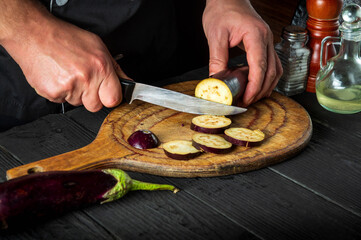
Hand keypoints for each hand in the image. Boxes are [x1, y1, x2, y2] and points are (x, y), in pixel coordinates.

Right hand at [0, 1, 126, 111]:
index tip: (106, 94)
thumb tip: (128, 83)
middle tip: (82, 80)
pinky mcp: (53, 92)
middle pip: (95, 106)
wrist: (34, 34)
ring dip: (74, 93)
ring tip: (67, 74)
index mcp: (101, 67)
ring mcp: (69, 87)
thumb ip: (115, 68)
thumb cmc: (65, 38)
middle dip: (91, 97)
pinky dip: (60, 92)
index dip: (110, 98)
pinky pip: (62, 102)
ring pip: (78, 104)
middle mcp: (86, 78)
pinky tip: (57, 77)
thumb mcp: (98, 46)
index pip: (114, 99)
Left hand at [202, 0, 282, 105]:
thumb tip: (216, 80)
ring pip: (275, 70)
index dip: (254, 86)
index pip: (259, 67)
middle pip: (271, 72)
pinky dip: (266, 78)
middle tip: (246, 102)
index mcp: (256, 35)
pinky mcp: (265, 44)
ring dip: (266, 86)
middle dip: (259, 91)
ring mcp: (269, 41)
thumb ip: (217, 58)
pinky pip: (272, 65)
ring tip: (251, 97)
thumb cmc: (222, 10)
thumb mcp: (215, 34)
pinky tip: (256, 85)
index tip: (245, 99)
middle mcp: (267, 38)